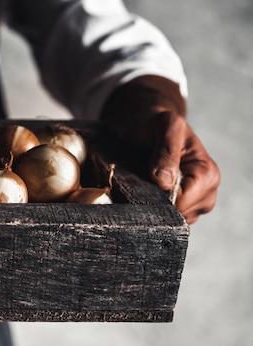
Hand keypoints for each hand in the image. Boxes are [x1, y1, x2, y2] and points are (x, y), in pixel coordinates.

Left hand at [101, 76, 219, 223]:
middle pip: (178, 215)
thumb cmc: (156, 123)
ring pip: (171, 221)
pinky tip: (142, 193)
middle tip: (139, 183)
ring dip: (151, 206)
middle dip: (156, 204)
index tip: (144, 185)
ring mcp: (193, 203)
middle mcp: (206, 192)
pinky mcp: (179, 208)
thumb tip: (165, 182)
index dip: (161, 198)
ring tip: (141, 185)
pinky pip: (165, 220)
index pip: (184, 202)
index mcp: (207, 173)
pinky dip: (151, 210)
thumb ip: (166, 150)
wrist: (147, 127)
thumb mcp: (163, 125)